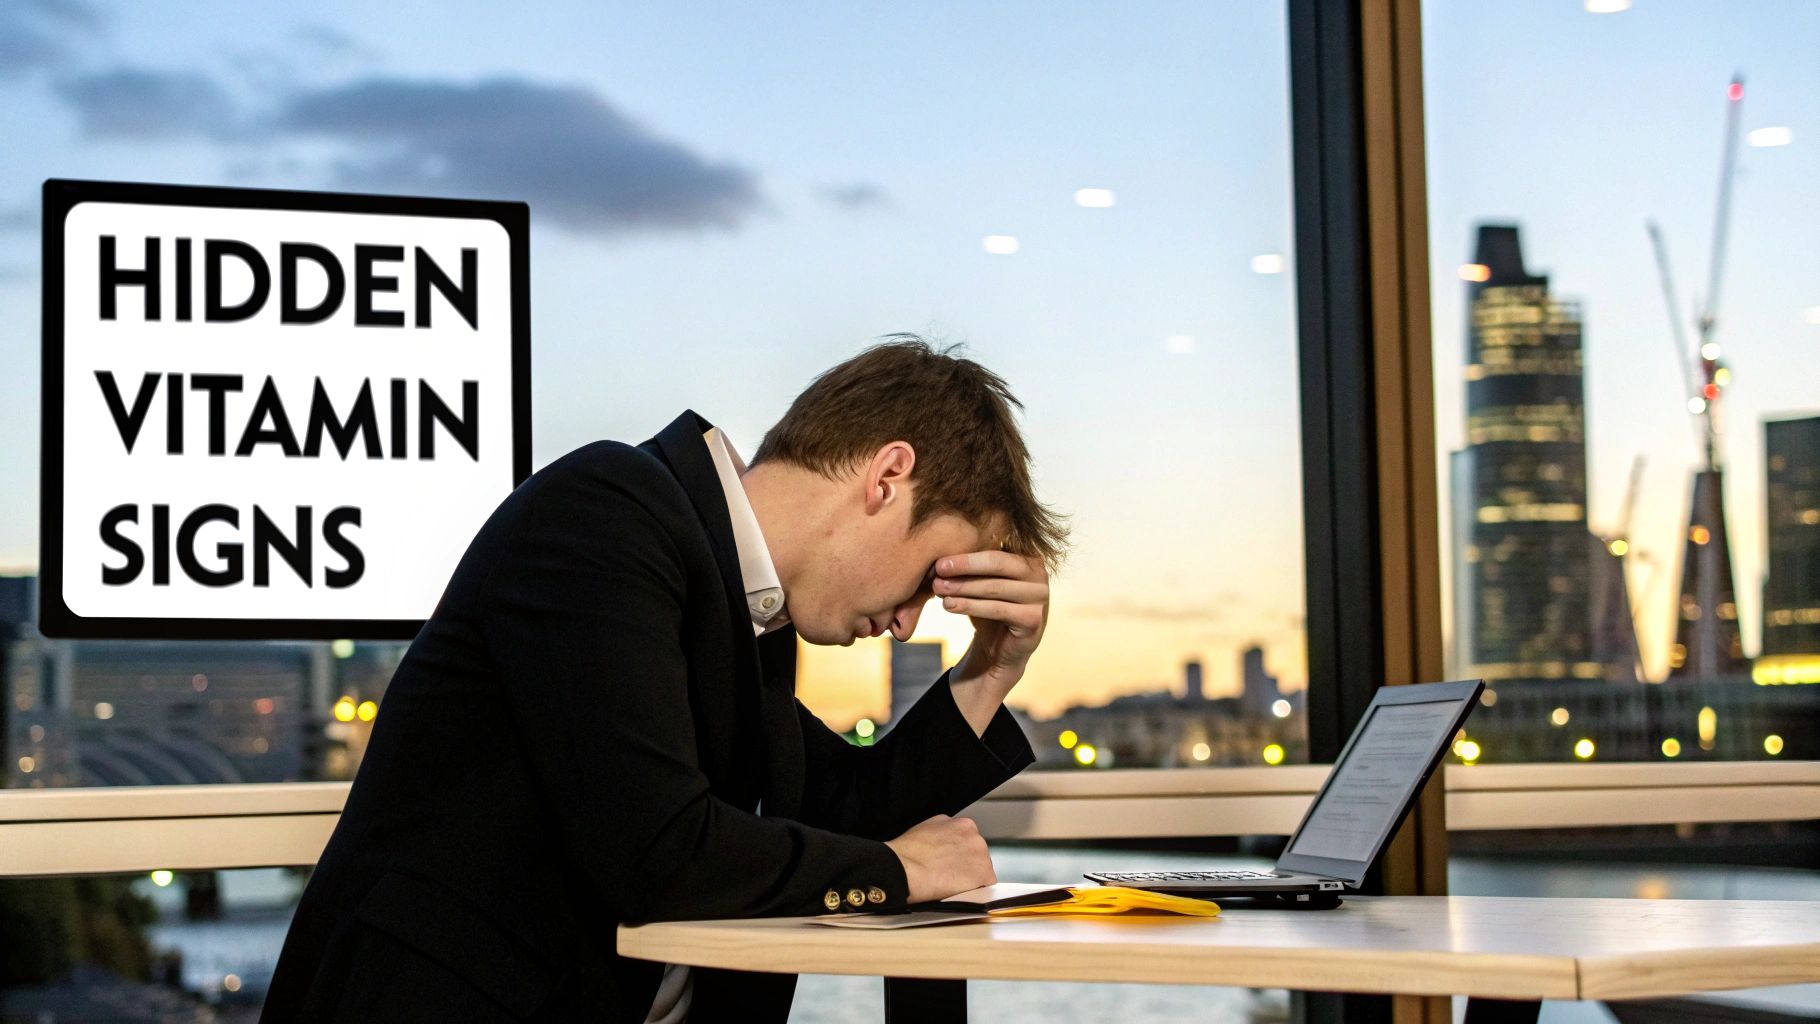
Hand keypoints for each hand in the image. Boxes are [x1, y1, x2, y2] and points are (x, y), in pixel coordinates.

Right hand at [884, 814, 995, 903]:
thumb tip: (946, 839)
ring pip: (982, 872)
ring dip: (971, 880)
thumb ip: (944, 830)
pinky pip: (986, 888)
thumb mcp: (927, 828)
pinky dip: (976, 893)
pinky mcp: (984, 876)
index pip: (969, 843)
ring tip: (951, 886)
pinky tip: (959, 894)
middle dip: (967, 867)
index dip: (959, 856)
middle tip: (950, 876)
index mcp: (963, 825)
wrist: (905, 869)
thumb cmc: (907, 853)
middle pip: (978, 857)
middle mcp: (976, 837)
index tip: (951, 863)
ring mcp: (982, 856)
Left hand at [935, 550, 1048, 693]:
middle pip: (998, 563)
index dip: (967, 553)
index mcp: (1027, 557)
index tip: (940, 559)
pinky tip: (949, 605)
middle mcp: (1038, 574)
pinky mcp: (1034, 619)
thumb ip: (970, 569)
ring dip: (964, 587)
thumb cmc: (989, 607)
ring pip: (995, 587)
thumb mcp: (980, 584)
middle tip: (938, 570)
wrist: (1001, 648)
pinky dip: (970, 606)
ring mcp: (1040, 597)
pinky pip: (998, 609)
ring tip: (938, 588)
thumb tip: (942, 558)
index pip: (996, 549)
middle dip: (965, 566)